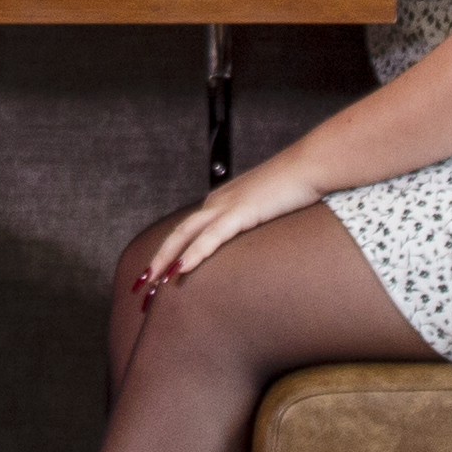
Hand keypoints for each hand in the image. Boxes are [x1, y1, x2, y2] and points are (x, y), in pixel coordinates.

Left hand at [137, 156, 321, 291]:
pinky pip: (211, 237)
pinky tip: (181, 269)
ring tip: (151, 283)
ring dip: (165, 260)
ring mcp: (227, 206)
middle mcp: (217, 202)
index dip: (169, 253)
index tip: (159, 273)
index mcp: (221, 202)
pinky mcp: (241, 212)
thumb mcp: (266, 206)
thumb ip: (252, 221)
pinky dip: (193, 254)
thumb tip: (250, 239)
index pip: (187, 231)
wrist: (309, 166)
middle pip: (178, 234)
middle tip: (141, 285)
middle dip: (157, 260)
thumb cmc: (293, 186)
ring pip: (185, 235)